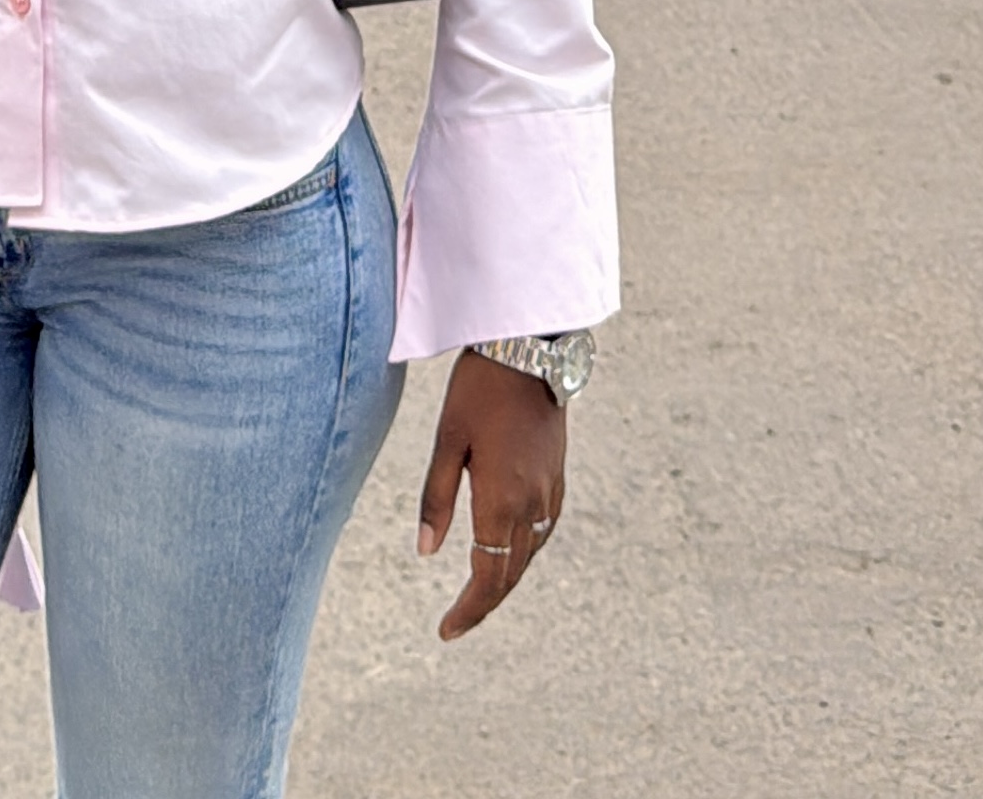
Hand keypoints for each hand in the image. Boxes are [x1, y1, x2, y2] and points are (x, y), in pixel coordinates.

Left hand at [417, 348, 566, 640]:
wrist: (529, 351)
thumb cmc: (478, 390)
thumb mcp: (447, 440)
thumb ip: (437, 498)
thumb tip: (425, 552)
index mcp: (501, 501)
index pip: (487, 576)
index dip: (468, 610)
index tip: (446, 631)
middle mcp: (532, 506)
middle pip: (510, 575)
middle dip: (483, 603)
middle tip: (454, 623)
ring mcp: (550, 492)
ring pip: (529, 557)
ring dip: (504, 580)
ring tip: (475, 595)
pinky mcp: (557, 478)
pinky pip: (542, 533)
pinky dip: (522, 554)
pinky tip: (507, 552)